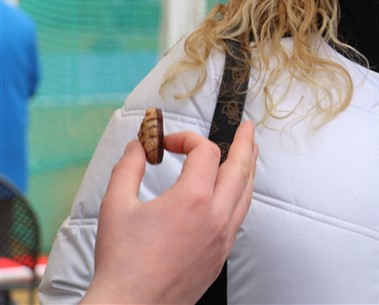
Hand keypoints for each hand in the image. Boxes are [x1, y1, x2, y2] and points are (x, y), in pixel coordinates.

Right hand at [81, 119, 257, 304]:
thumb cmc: (122, 264)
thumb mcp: (115, 207)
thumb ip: (128, 169)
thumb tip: (136, 147)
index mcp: (192, 200)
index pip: (206, 152)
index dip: (188, 139)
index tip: (167, 144)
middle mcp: (215, 217)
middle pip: (240, 168)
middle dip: (245, 143)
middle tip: (247, 127)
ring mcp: (222, 238)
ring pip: (246, 194)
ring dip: (248, 169)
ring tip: (249, 153)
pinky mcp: (221, 255)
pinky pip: (239, 217)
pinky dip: (240, 196)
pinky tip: (234, 194)